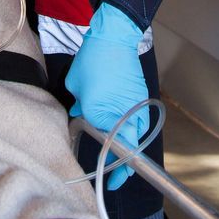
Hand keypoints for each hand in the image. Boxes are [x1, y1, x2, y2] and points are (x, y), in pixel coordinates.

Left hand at [65, 3, 150, 188]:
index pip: (120, 152)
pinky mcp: (141, 95)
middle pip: (131, 146)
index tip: (113, 182)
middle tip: (112, 169)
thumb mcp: (76, 88)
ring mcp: (138, 104)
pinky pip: (136, 117)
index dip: (118, 171)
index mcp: (109, 114)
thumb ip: (81, 109)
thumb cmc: (93, 60)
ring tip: (112, 143)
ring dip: (124, 139)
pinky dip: (127, 122)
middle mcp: (128, 113)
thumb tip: (83, 115)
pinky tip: (115, 119)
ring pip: (135, 132)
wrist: (115, 36)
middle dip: (122, 159)